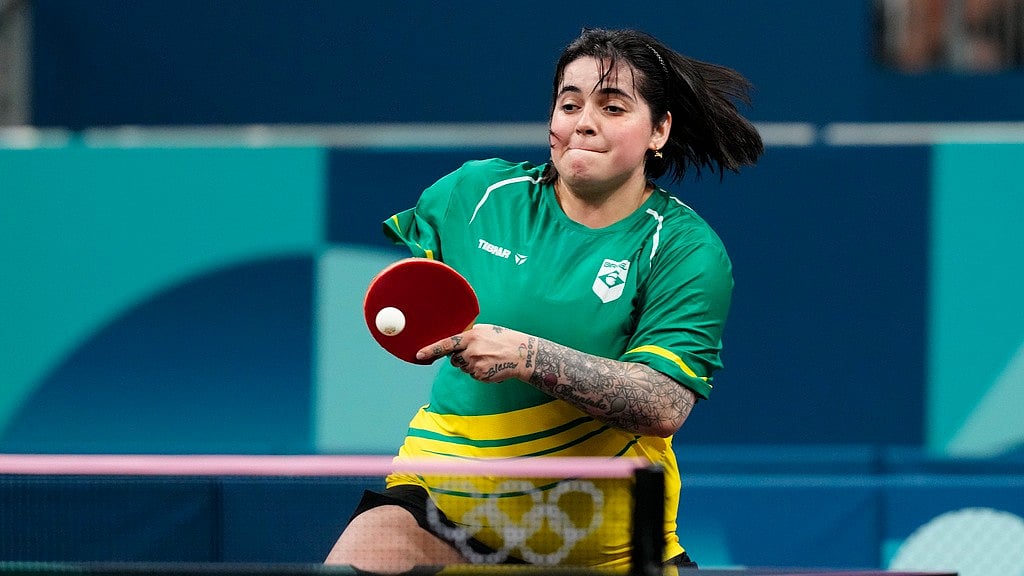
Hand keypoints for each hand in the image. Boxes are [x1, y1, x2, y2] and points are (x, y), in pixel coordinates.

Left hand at [416, 324, 531, 382]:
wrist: (523, 354)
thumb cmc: (504, 339)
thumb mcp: (486, 330)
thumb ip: (469, 336)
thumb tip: (455, 342)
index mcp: (471, 336)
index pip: (446, 344)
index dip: (431, 350)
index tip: (418, 355)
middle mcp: (471, 351)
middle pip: (455, 359)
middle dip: (462, 357)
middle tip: (480, 352)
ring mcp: (476, 365)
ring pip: (464, 368)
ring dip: (472, 365)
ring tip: (489, 358)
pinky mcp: (481, 375)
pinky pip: (473, 375)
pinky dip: (480, 372)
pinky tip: (491, 366)